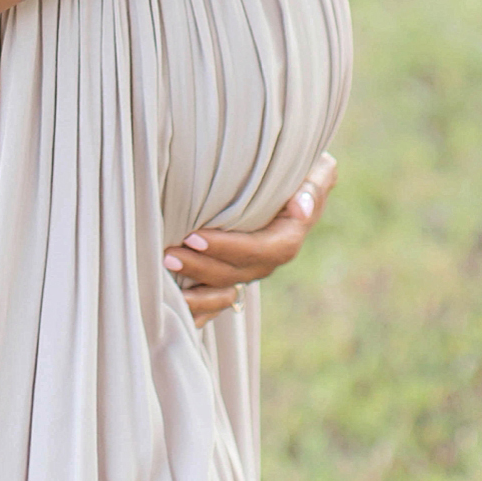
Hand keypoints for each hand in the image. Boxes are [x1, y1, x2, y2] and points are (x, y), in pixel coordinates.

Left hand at [164, 153, 338, 325]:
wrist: (290, 185)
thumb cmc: (300, 171)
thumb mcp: (316, 172)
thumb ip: (312, 187)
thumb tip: (300, 208)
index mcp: (287, 239)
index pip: (256, 251)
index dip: (226, 248)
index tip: (195, 236)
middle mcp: (268, 261)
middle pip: (234, 274)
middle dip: (200, 267)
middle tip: (168, 254)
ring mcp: (251, 271)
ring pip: (223, 290)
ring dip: (195, 287)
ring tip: (165, 272)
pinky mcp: (235, 274)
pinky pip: (217, 302)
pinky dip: (198, 308)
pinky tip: (174, 303)